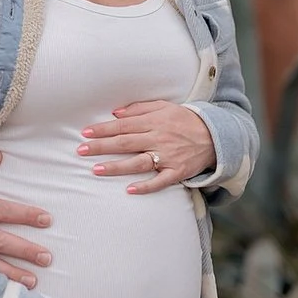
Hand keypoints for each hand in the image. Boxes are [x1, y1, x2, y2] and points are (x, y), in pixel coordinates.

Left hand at [77, 100, 213, 193]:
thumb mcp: (165, 107)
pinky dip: (146, 186)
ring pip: (139, 162)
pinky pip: (160, 181)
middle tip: (81, 150)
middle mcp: (160, 138)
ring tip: (96, 170)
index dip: (103, 129)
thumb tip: (115, 113)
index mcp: (156, 122)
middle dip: (102, 147)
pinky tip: (129, 189)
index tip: (85, 133)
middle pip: (126, 143)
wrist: (217, 135)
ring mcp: (169, 156)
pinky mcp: (177, 171)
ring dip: (117, 166)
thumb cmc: (185, 120)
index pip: (124, 125)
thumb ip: (140, 108)